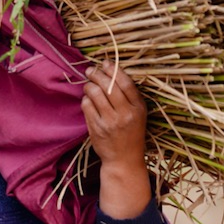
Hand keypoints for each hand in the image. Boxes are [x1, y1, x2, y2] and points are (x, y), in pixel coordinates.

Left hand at [81, 60, 151, 218]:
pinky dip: (85, 99)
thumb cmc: (131, 133)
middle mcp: (125, 114)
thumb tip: (110, 71)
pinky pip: (86, 105)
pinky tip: (88, 100)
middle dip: (97, 74)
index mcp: (138, 109)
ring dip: (89, 85)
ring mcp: (110, 122)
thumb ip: (128, 96)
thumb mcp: (138, 114)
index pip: (125, 83)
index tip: (106, 63)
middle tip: (91, 70)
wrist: (124, 160)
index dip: (114, 70)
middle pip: (108, 85)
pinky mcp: (97, 128)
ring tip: (88, 85)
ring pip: (95, 93)